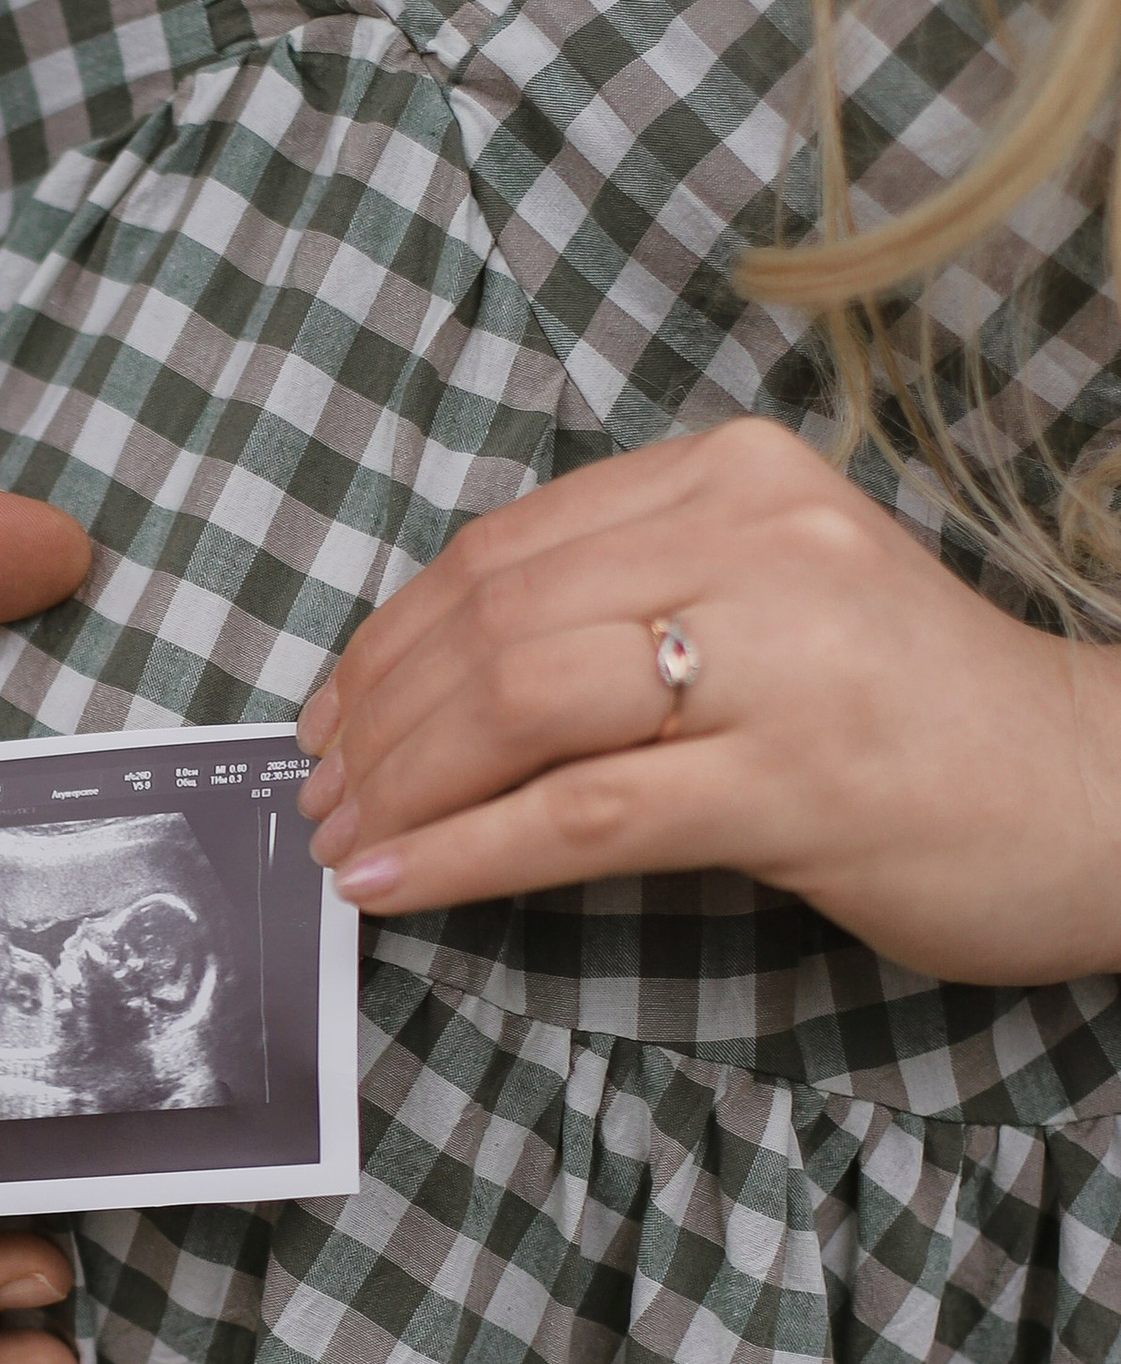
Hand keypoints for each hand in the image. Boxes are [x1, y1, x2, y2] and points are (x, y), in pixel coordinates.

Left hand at [296, 419, 1120, 984]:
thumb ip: (634, 601)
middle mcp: (755, 539)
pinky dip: (468, 852)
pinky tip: (402, 886)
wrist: (1099, 794)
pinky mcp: (796, 780)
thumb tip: (446, 671)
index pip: (507, 546)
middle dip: (378, 717)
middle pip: (494, 619)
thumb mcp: (776, 602)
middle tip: (320, 791)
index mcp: (735, 477)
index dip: (392, 635)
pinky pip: (585, 813)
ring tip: (347, 841)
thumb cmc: (918, 714)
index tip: (334, 709)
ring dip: (404, 782)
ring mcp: (781, 657)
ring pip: (520, 703)